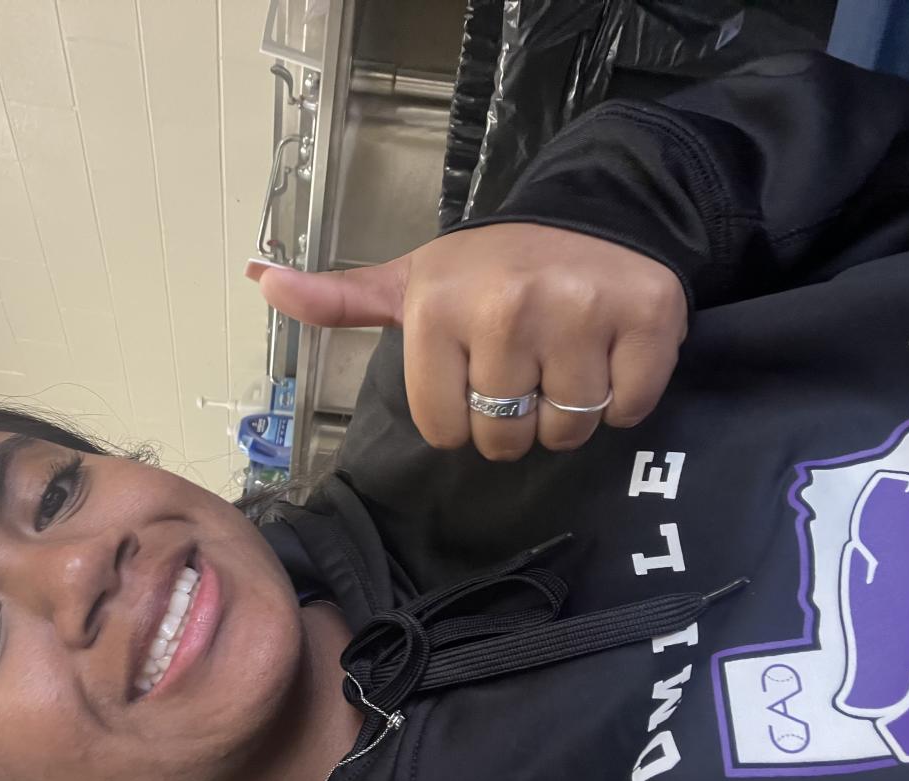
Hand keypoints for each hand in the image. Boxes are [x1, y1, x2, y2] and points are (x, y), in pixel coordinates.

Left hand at [247, 223, 687, 459]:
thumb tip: (261, 278)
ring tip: (567, 358)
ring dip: (568, 411)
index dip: (461, 414)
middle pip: (505, 438)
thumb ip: (340, 297)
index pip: (444, 431)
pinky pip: (628, 408)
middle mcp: (506, 306)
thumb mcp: (411, 280)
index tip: (475, 370)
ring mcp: (580, 310)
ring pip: (567, 429)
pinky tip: (609, 353)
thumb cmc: (491, 266)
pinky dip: (623, 397)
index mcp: (438, 307)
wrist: (594, 213)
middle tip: (525, 365)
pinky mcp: (648, 316)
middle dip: (515, 417)